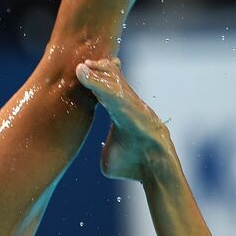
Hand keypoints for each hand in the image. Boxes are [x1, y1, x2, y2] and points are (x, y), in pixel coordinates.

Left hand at [75, 58, 174, 182]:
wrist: (154, 172)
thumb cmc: (133, 165)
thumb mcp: (108, 157)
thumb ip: (99, 152)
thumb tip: (90, 162)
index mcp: (120, 114)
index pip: (105, 93)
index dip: (94, 81)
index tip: (82, 71)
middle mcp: (128, 107)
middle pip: (111, 83)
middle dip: (97, 71)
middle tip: (82, 63)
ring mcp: (133, 107)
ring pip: (113, 85)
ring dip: (97, 75)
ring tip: (81, 66)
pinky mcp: (135, 110)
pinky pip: (115, 94)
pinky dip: (99, 84)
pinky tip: (85, 74)